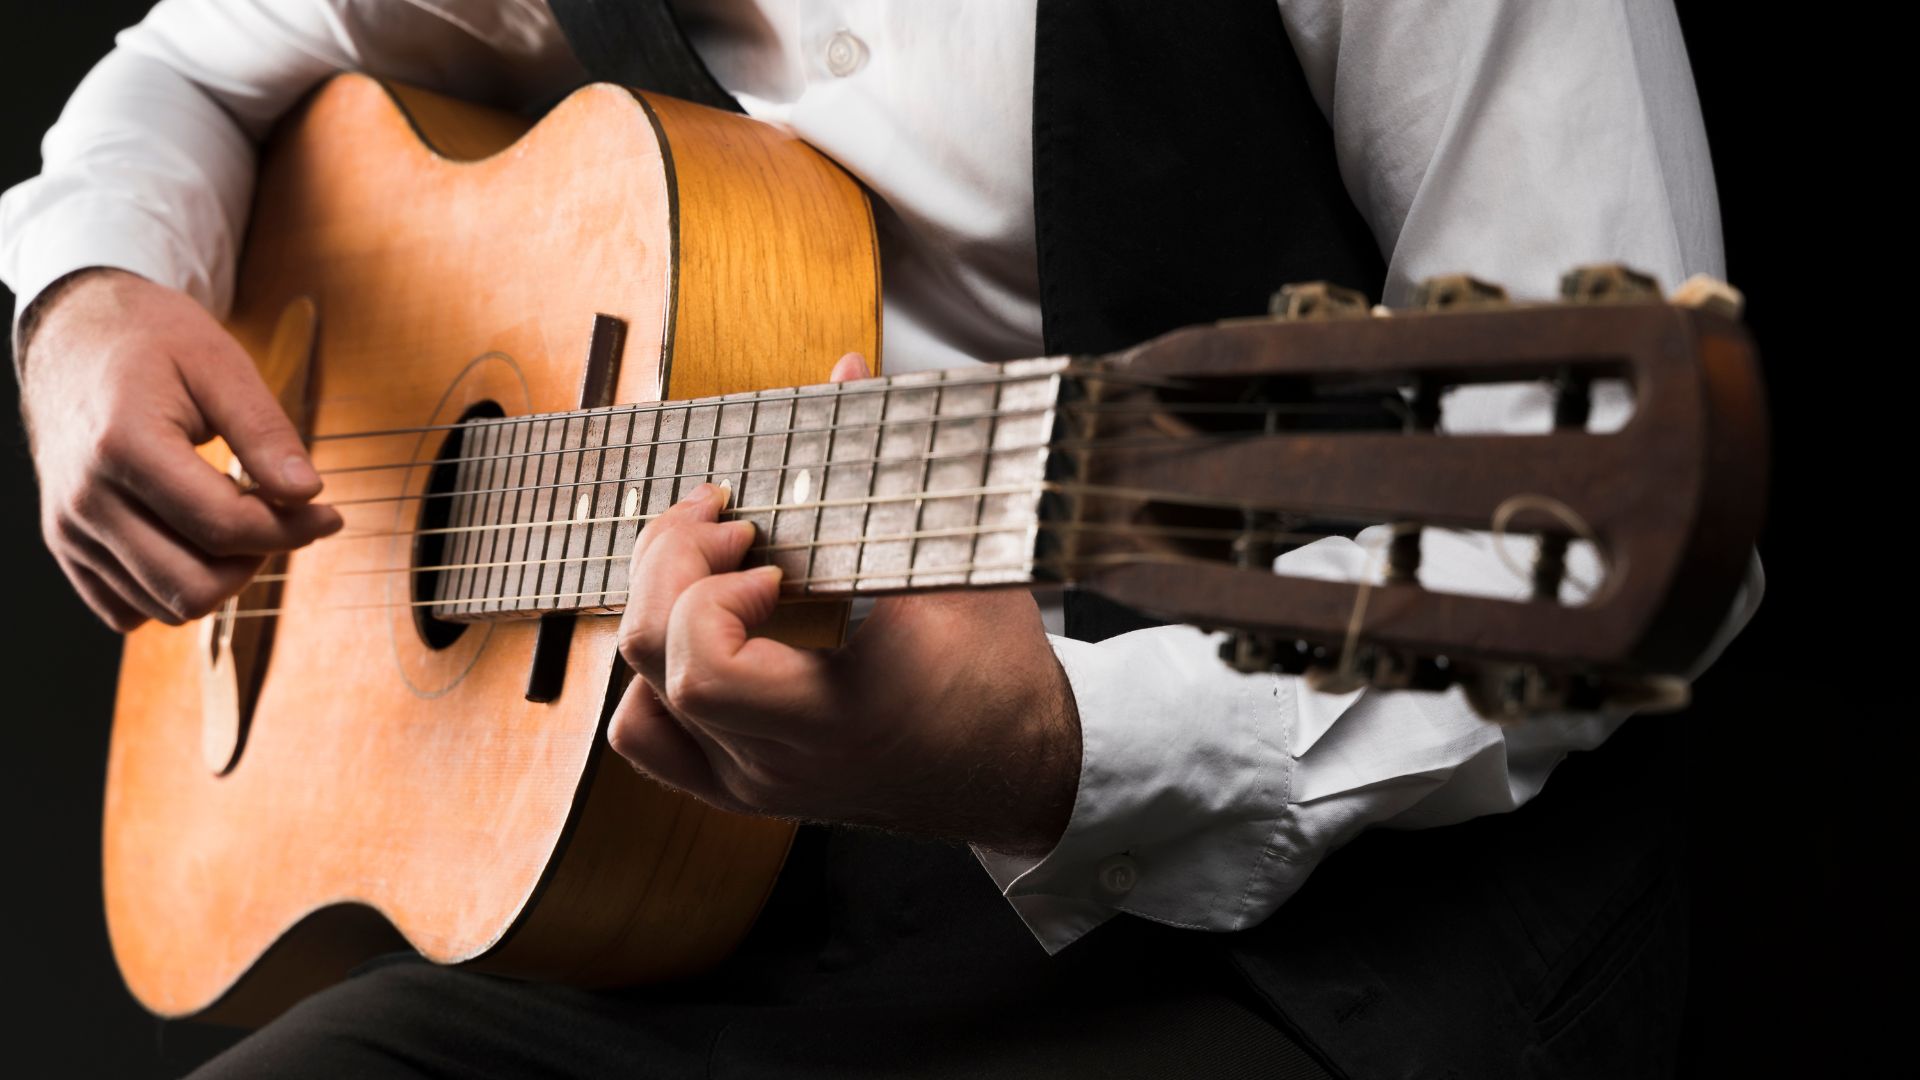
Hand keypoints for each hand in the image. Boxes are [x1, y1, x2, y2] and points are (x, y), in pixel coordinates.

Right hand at [20, 269, 342, 630]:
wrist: (74, 338)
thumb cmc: (151, 343)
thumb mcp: (220, 364)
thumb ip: (265, 432)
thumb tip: (308, 493)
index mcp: (123, 447)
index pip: (223, 527)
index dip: (291, 529)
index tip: (328, 513)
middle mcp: (86, 500)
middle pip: (194, 586)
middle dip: (256, 560)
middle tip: (279, 517)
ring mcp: (69, 530)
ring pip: (166, 607)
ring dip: (220, 576)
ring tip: (236, 518)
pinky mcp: (66, 547)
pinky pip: (128, 610)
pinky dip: (173, 589)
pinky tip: (195, 540)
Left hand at [609, 354, 1081, 855]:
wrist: (1018, 770)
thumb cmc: (1000, 669)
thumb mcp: (967, 562)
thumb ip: (898, 463)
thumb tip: (849, 367)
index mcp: (839, 716)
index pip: (706, 669)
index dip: (710, 592)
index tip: (765, 555)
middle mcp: (783, 763)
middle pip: (656, 668)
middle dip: (672, 571)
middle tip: (729, 528)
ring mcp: (756, 785)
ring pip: (637, 707)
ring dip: (657, 618)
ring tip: (711, 574)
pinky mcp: (744, 790)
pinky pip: (650, 741)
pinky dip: (651, 680)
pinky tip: (700, 631)